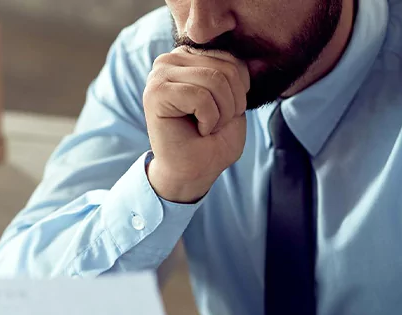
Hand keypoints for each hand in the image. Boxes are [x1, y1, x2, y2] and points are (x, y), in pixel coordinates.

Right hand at [143, 47, 250, 202]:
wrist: (194, 172)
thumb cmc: (213, 139)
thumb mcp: (234, 99)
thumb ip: (236, 73)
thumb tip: (246, 56)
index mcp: (188, 57)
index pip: (232, 60)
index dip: (240, 92)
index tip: (223, 113)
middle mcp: (170, 60)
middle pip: (225, 69)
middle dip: (232, 104)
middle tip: (215, 124)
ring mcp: (159, 74)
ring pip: (214, 81)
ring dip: (221, 114)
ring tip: (207, 127)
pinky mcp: (155, 92)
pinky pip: (200, 97)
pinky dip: (209, 120)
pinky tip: (197, 130)